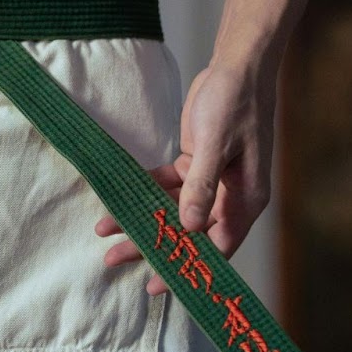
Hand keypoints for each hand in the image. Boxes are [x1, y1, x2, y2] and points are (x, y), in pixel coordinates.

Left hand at [96, 62, 275, 293]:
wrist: (238, 66)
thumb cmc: (236, 103)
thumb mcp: (217, 144)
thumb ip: (202, 186)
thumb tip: (190, 227)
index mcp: (246, 200)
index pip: (216, 248)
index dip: (187, 269)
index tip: (156, 284)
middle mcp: (230, 197)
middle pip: (189, 235)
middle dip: (152, 248)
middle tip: (113, 261)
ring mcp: (212, 182)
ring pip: (173, 212)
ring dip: (141, 220)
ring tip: (105, 232)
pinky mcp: (196, 164)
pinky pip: (167, 187)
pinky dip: (144, 193)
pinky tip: (117, 200)